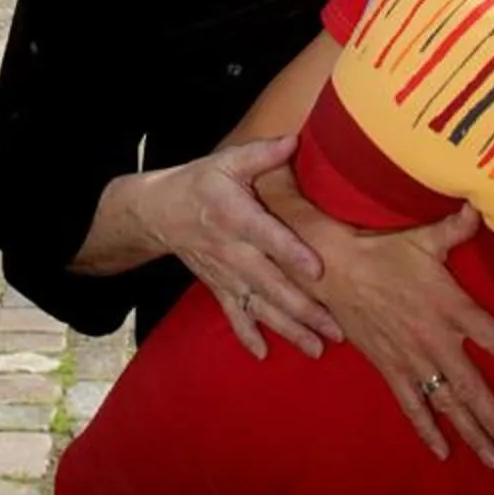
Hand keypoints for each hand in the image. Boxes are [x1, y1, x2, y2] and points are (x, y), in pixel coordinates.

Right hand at [138, 135, 343, 361]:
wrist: (159, 211)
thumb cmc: (201, 182)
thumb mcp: (227, 160)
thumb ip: (262, 153)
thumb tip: (297, 139)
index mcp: (235, 215)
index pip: (267, 236)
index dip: (291, 253)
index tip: (318, 271)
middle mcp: (232, 250)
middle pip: (271, 283)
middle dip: (303, 308)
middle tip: (335, 329)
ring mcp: (225, 274)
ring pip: (259, 305)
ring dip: (287, 329)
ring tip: (316, 349)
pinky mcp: (218, 287)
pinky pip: (233, 315)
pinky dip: (246, 335)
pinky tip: (263, 354)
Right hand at [295, 200, 493, 465]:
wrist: (335, 268)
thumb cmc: (382, 251)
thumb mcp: (422, 237)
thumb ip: (455, 229)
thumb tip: (480, 206)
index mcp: (449, 306)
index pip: (492, 335)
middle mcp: (435, 339)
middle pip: (472, 387)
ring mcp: (412, 359)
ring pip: (447, 403)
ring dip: (471, 432)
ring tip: (493, 458)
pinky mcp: (390, 368)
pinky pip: (412, 405)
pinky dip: (427, 430)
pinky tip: (443, 452)